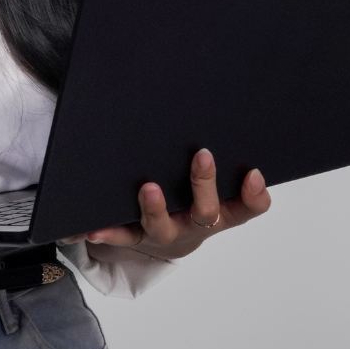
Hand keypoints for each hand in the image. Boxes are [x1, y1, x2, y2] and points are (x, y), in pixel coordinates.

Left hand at [63, 149, 271, 259]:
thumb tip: (214, 104)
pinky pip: (121, 234)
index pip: (247, 208)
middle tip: (202, 155)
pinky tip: (94, 226)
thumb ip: (221, 158)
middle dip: (204, 183)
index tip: (254, 173)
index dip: (255, 195)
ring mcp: (165, 232)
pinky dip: (108, 231)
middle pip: (205, 212)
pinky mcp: (135, 236)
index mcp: (221, 212)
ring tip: (148, 189)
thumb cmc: (192, 200)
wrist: (167, 244)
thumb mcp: (213, 184)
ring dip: (155, 208)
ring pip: (162, 227)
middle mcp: (194, 224)